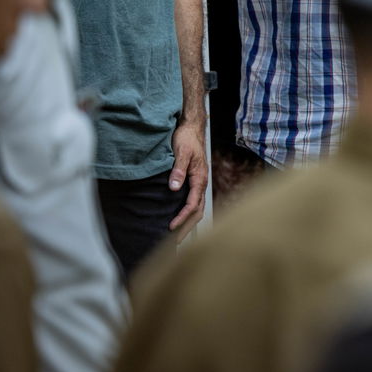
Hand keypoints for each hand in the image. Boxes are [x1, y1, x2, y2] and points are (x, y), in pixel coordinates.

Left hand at [168, 121, 208, 240]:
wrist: (191, 128)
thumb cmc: (187, 139)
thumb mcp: (181, 152)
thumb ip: (178, 170)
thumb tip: (174, 188)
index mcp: (200, 178)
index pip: (192, 204)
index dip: (182, 217)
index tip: (170, 227)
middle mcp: (201, 183)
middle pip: (198, 211)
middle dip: (187, 227)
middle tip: (174, 242)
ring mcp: (198, 183)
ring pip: (197, 208)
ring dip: (188, 223)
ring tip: (177, 236)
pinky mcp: (194, 182)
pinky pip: (194, 202)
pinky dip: (188, 214)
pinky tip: (179, 218)